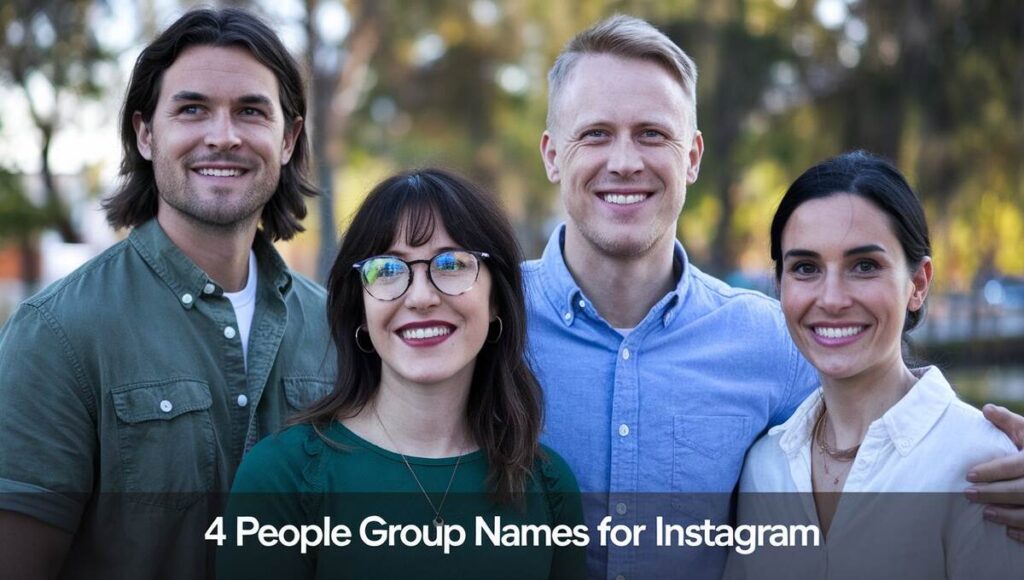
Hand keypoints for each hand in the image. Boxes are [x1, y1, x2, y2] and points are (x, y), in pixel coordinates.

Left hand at [966, 404, 1023, 542]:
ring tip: (986, 513)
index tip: (969, 475)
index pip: (1014, 465)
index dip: (991, 471)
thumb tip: (986, 409)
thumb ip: (1010, 422)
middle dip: (992, 493)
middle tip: (969, 494)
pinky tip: (1009, 532)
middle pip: (1020, 491)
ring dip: (1007, 516)